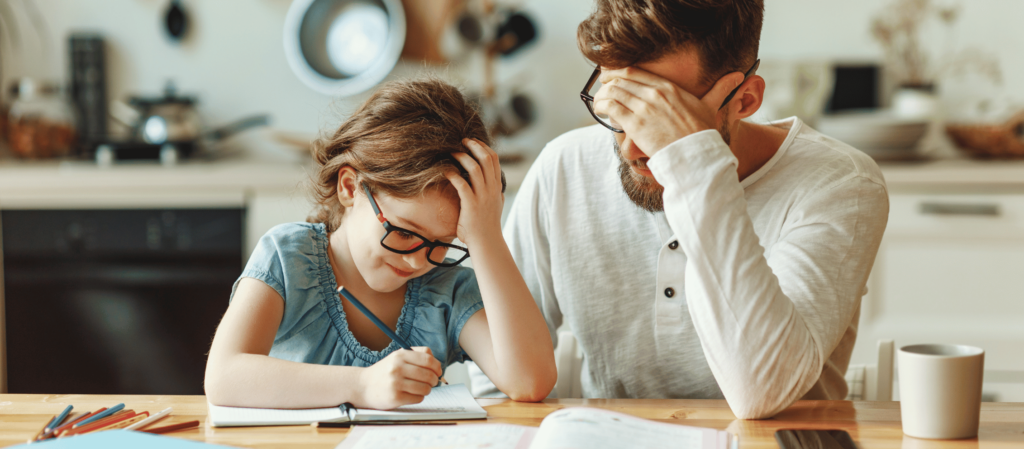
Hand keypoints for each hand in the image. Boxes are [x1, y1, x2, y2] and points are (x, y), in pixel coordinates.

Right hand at [358, 347, 441, 409]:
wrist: (362, 386)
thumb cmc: (384, 372)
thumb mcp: (397, 357)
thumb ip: (416, 355)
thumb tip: (436, 363)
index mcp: (400, 355)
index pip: (428, 359)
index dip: (437, 366)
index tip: (438, 371)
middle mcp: (397, 368)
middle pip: (429, 374)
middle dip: (434, 380)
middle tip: (432, 382)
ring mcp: (396, 383)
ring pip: (425, 388)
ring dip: (427, 390)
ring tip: (420, 388)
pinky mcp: (395, 397)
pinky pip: (418, 398)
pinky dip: (418, 397)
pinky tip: (411, 394)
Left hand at [445, 139, 504, 247]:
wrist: (486, 242)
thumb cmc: (487, 225)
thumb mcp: (497, 205)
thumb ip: (496, 193)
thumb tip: (497, 185)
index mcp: (497, 187)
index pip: (494, 159)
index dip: (483, 146)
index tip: (473, 141)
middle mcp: (492, 189)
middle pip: (486, 158)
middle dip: (474, 146)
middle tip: (462, 141)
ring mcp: (482, 196)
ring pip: (475, 168)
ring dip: (463, 157)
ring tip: (452, 153)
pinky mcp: (471, 204)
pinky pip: (461, 184)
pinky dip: (453, 174)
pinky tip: (445, 171)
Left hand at [592, 66, 745, 156]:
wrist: (696, 155)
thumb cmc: (702, 134)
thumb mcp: (711, 106)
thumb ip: (719, 89)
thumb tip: (738, 76)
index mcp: (669, 87)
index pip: (635, 71)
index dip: (618, 72)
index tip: (611, 76)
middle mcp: (655, 93)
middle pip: (621, 78)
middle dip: (607, 82)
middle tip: (601, 88)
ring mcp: (644, 107)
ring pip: (612, 91)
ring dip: (601, 95)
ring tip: (599, 102)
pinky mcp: (635, 124)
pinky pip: (610, 106)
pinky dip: (600, 105)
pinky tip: (599, 109)